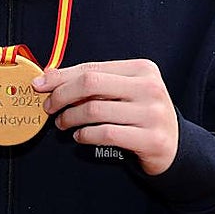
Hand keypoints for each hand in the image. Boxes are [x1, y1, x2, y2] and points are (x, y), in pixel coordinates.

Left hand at [34, 59, 178, 174]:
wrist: (175, 145)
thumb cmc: (140, 114)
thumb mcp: (122, 91)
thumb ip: (92, 81)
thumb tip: (48, 76)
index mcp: (142, 69)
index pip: (92, 68)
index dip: (61, 77)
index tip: (39, 85)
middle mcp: (149, 88)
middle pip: (91, 83)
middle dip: (62, 95)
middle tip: (49, 108)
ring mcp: (153, 113)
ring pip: (94, 110)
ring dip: (69, 118)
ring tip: (63, 124)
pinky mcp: (152, 139)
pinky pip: (105, 134)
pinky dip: (85, 135)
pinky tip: (80, 136)